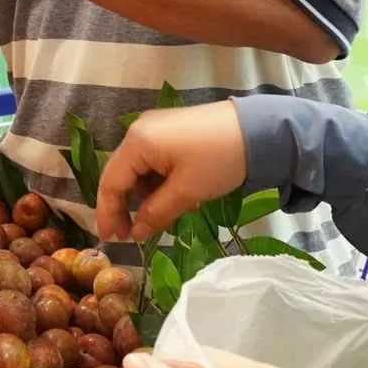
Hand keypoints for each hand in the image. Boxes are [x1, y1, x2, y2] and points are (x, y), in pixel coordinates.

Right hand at [96, 102, 247, 241]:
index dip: (108, 213)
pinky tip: (177, 195)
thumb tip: (136, 233)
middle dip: (124, 205)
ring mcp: (155, 127)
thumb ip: (156, 213)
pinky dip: (159, 181)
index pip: (111, 182)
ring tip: (165, 214)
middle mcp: (139, 130)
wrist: (260, 129)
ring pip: (139, 169)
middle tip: (129, 234)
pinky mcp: (171, 129)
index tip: (112, 240)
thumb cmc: (219, 160)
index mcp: (138, 142)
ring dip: (146, 194)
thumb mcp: (187, 191)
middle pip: (121, 174)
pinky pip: (153, 160)